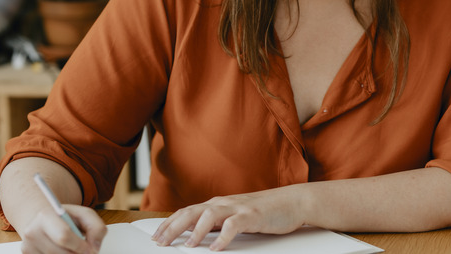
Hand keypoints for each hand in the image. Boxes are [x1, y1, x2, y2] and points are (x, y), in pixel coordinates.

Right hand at [19, 204, 106, 253]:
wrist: (42, 221)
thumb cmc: (65, 217)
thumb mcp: (84, 214)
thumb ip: (96, 227)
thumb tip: (95, 247)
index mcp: (45, 216)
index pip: (63, 236)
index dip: (79, 246)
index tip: (90, 249)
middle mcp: (32, 231)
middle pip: (59, 253)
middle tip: (84, 251)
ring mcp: (28, 246)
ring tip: (73, 248)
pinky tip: (63, 250)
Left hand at [152, 187, 305, 250]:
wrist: (293, 201)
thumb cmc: (266, 211)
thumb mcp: (236, 216)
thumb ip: (219, 223)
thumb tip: (198, 235)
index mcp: (218, 204)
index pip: (188, 211)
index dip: (169, 223)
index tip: (156, 236)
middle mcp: (224, 203)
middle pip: (192, 212)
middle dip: (173, 227)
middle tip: (160, 242)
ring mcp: (238, 208)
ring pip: (210, 215)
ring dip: (196, 231)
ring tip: (188, 245)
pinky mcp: (253, 215)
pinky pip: (234, 225)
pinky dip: (224, 237)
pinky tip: (217, 248)